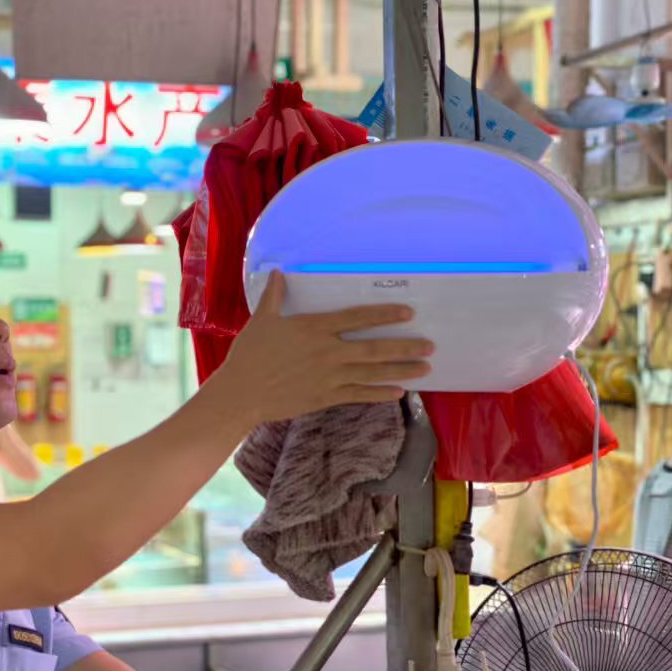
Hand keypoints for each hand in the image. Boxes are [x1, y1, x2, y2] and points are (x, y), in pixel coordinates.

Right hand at [210, 270, 431, 426]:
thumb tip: (277, 273)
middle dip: (405, 346)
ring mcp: (329, 376)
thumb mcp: (262, 320)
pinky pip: (359, 395)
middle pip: (374, 348)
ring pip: (373, 373)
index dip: (384, 314)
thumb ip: (274, 296)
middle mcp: (328, 351)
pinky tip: (399, 393)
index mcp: (314, 328)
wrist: (241, 393)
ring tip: (425, 369)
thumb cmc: (249, 354)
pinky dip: (380, 394)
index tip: (408, 313)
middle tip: (429, 345)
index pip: (357, 318)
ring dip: (401, 370)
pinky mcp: (326, 397)